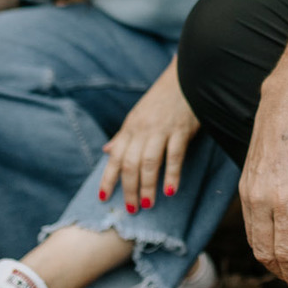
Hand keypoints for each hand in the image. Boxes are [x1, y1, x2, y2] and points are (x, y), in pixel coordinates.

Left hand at [99, 58, 197, 211]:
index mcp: (130, 128)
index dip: (108, 179)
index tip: (103, 198)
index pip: (115, 158)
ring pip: (149, 162)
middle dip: (129, 189)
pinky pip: (174, 155)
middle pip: (130, 164)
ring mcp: (161, 130)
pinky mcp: (180, 130)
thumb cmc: (161, 100)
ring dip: (147, 185)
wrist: (184, 77)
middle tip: (131, 210)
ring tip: (147, 204)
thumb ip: (123, 136)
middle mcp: (142, 130)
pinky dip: (172, 174)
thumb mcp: (137, 116)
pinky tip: (170, 190)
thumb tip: (106, 152)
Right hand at [239, 80, 287, 287]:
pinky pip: (249, 228)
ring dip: (271, 263)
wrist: (283, 110)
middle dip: (284, 276)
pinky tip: (278, 248)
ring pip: (254, 245)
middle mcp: (262, 201)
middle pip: (267, 255)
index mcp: (287, 200)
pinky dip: (262, 244)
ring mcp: (248, 195)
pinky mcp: (242, 189)